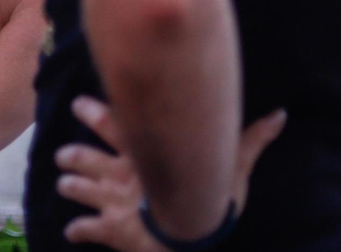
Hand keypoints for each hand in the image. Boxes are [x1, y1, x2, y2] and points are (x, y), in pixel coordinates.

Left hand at [55, 96, 287, 250]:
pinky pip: (86, 229)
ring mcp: (111, 200)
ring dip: (69, 187)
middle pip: (85, 157)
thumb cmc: (213, 199)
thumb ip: (251, 139)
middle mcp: (120, 172)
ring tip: (63, 185)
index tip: (77, 104)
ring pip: (79, 189)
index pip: (113, 125)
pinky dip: (77, 231)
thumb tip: (280, 114)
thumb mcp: (234, 167)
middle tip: (60, 154)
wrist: (193, 236)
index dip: (93, 113)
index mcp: (143, 154)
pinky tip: (71, 233)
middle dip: (70, 155)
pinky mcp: (110, 228)